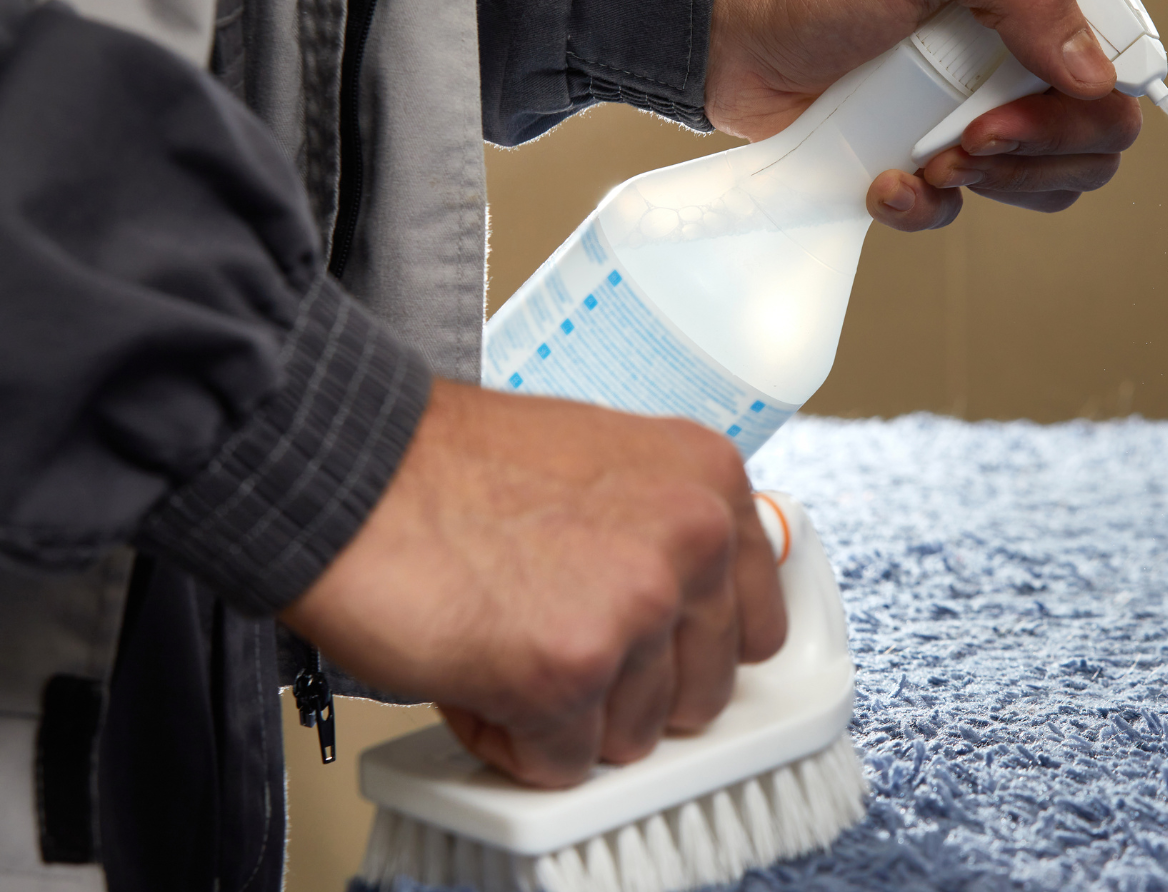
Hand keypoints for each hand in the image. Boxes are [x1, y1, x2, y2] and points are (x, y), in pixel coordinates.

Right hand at [280, 381, 785, 787]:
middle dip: (629, 691)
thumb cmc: (448, 467)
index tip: (655, 654)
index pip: (758, 621)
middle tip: (557, 646)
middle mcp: (692, 539)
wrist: (347, 467)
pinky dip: (510, 740)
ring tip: (503, 645)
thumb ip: (659, 533)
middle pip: (702, 692)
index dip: (693, 651)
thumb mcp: (601, 465)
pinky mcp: (569, 672)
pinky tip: (473, 675)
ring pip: (633, 738)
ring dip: (564, 716)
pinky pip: (560, 764)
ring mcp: (637, 608)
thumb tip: (685, 617)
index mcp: (708, 481)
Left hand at [708, 0, 1142, 231]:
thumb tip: (1096, 76)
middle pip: (1094, 145)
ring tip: (927, 158)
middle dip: (1033, 155)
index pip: (1118, 80)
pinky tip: (885, 181)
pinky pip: (961, 213)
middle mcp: (1019, 65)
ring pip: (1041, 187)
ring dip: (988, 185)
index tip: (1010, 112)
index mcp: (1036, 8)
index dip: (1083, 113)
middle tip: (966, 140)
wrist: (738, 36)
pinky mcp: (927, 165)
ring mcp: (977, 119)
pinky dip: (925, 209)